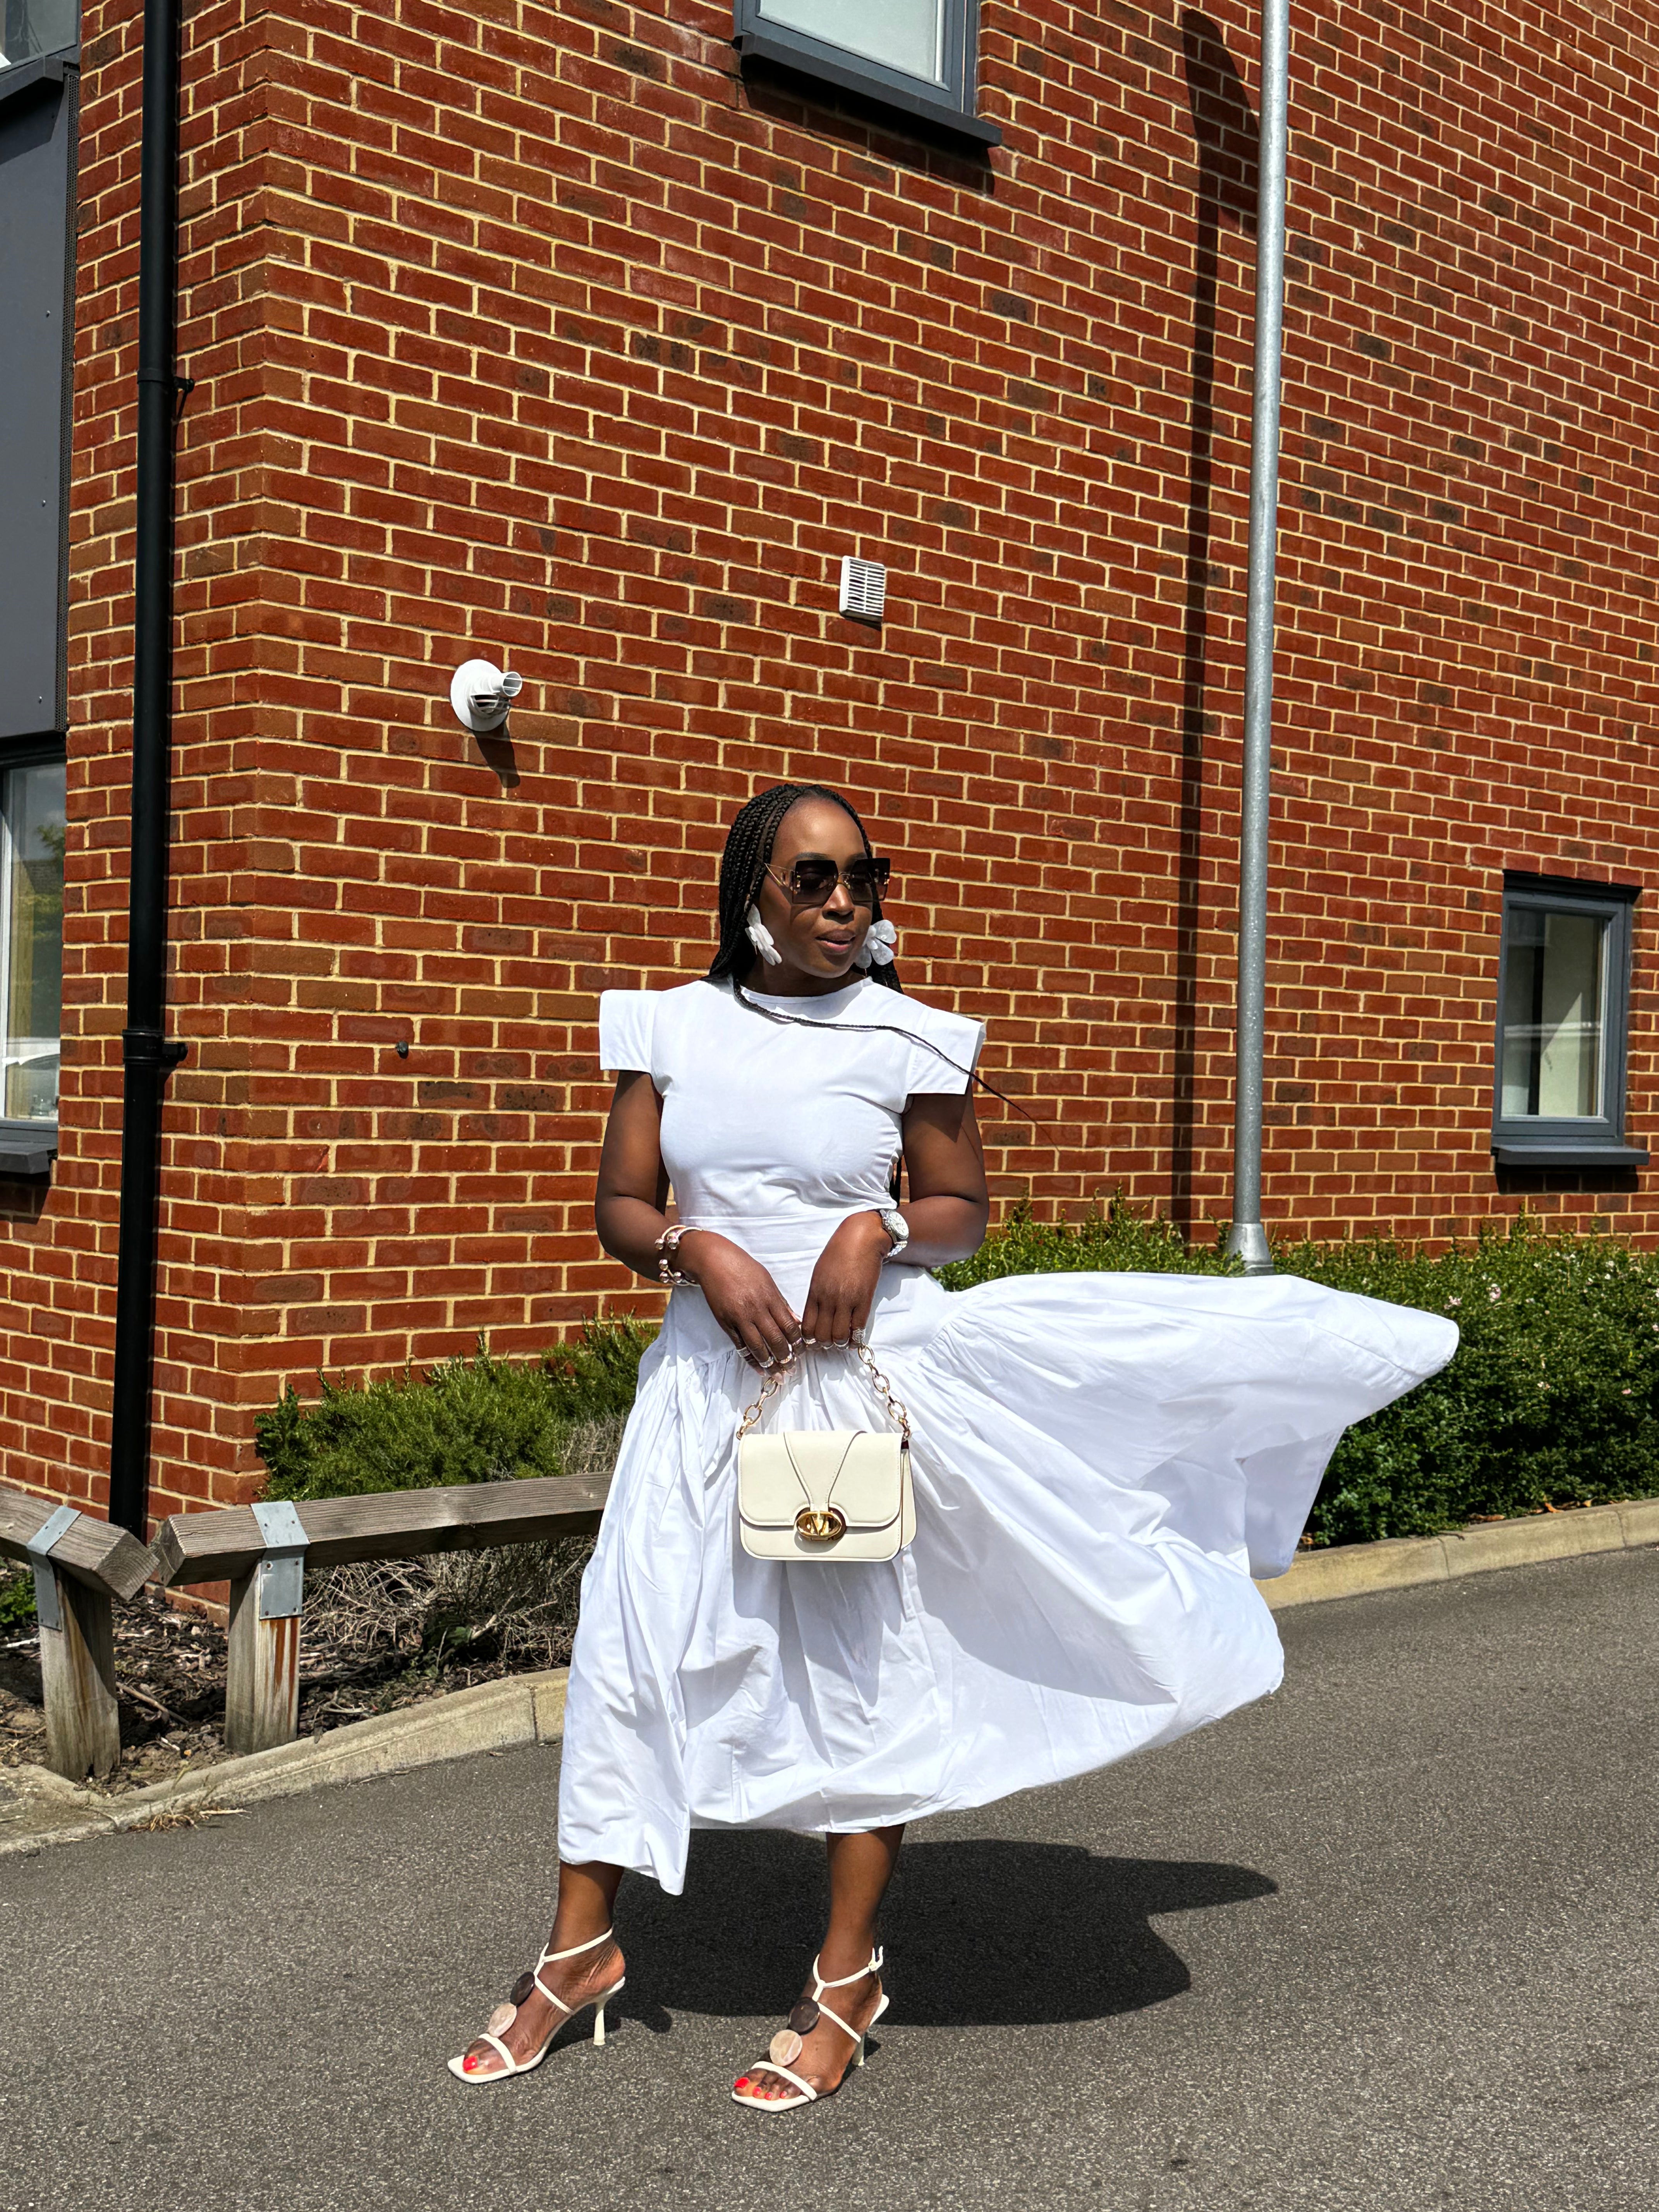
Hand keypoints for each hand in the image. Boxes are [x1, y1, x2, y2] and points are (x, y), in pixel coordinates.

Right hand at [679, 1232, 800, 1369]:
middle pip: (775, 1339)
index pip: (789, 1326)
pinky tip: (759, 1368)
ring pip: (758, 1347)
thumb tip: (795, 1321)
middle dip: (786, 1357)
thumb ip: (781, 1303)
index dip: (797, 1342)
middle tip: (792, 1368)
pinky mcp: (726, 1323)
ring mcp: (740, 1317)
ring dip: (770, 1364)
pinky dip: (751, 1359)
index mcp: (769, 1297)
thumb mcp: (767, 1281)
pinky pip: (741, 1346)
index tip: (802, 1351)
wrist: (714, 1261)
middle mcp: (756, 1309)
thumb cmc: (743, 1267)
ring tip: (778, 1375)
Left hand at [802, 1213, 891, 1348]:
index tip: (815, 1340)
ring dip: (840, 1342)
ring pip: (839, 1335)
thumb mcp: (819, 1273)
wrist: (861, 1239)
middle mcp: (828, 1299)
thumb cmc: (839, 1253)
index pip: (807, 1326)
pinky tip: (856, 1339)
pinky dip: (856, 1338)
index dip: (810, 1339)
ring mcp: (846, 1300)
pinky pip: (858, 1327)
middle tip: (830, 1342)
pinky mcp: (864, 1300)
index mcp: (815, 1292)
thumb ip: (817, 1294)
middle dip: (825, 1343)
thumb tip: (816, 1315)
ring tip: (843, 1340)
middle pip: (821, 1335)